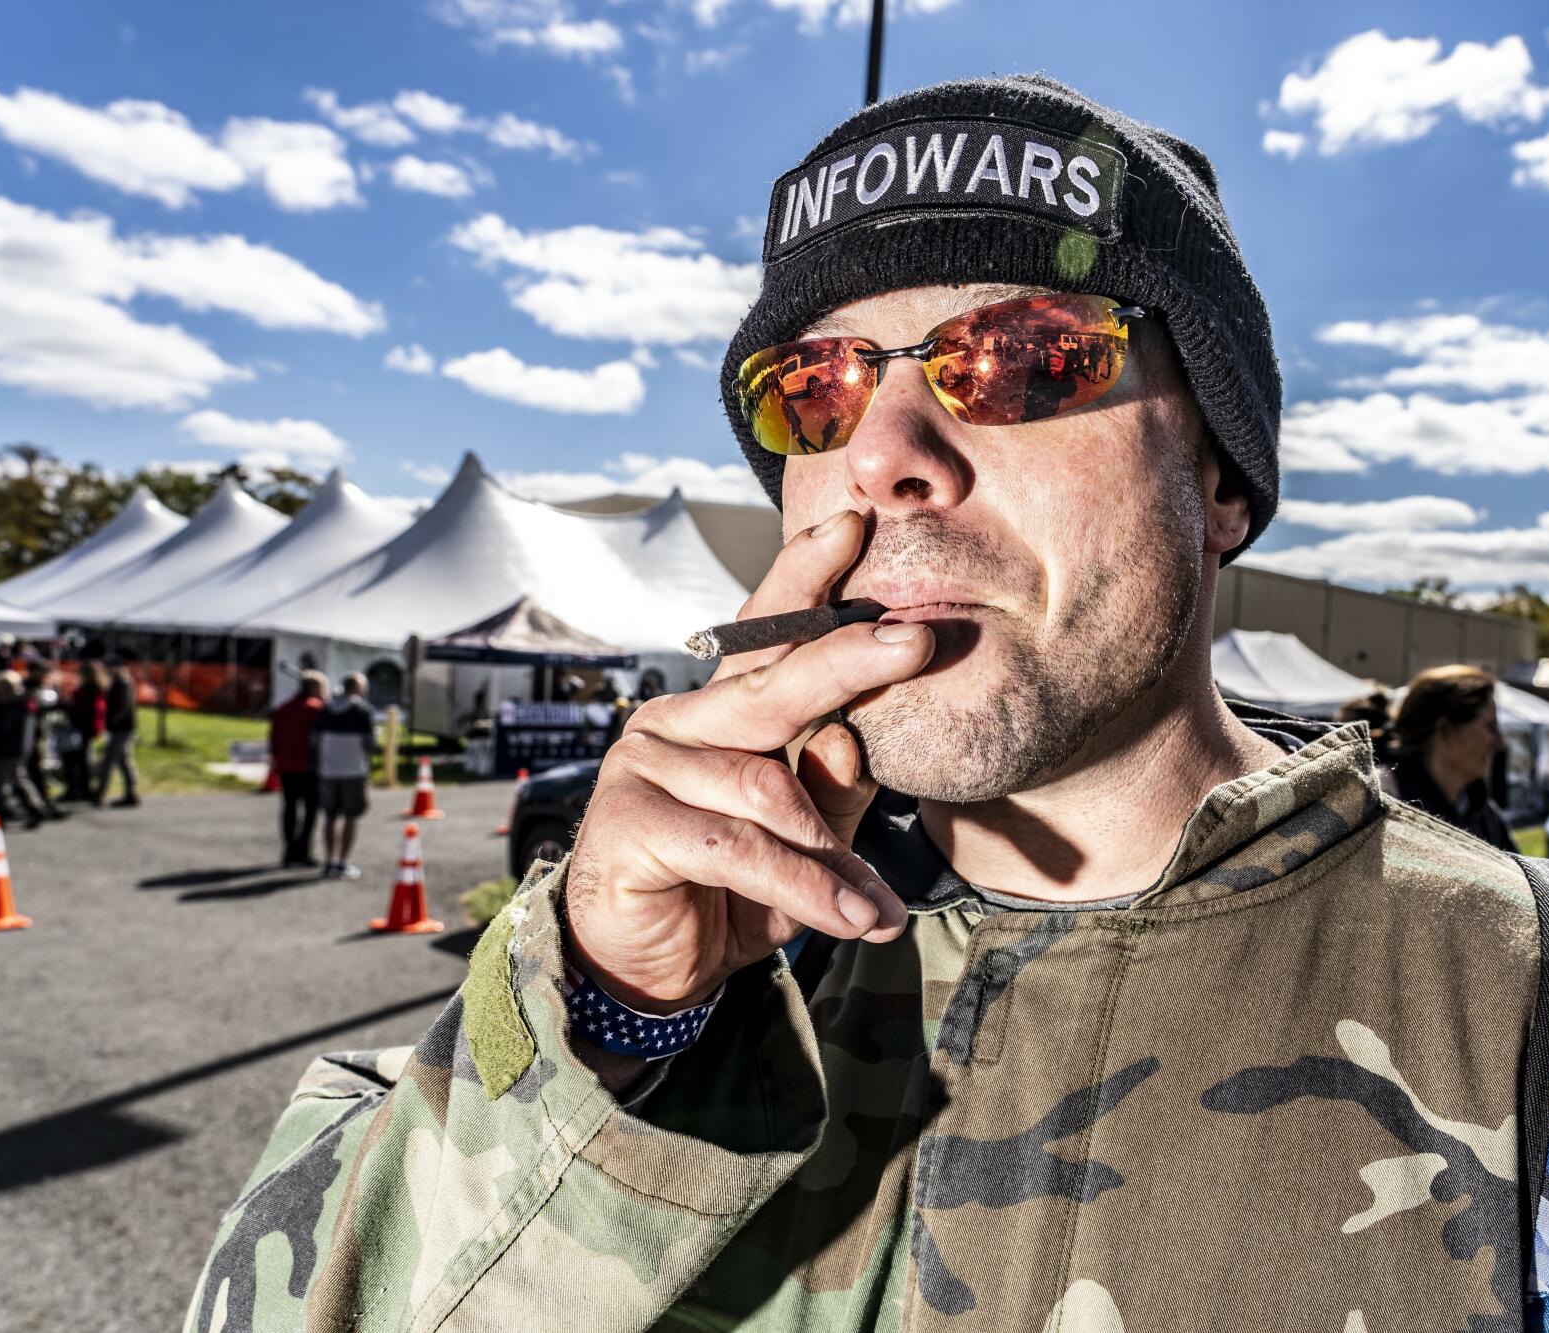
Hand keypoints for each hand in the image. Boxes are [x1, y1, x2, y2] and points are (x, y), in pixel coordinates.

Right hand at [563, 509, 929, 1013]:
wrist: (650, 969)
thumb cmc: (731, 891)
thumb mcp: (806, 840)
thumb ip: (834, 787)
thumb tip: (851, 736)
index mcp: (722, 711)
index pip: (767, 632)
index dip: (806, 577)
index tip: (854, 526)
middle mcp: (678, 722)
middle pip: (772, 682)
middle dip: (850, 660)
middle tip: (919, 641)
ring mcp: (645, 767)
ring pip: (766, 786)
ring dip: (832, 851)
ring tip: (877, 900)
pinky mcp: (629, 823)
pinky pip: (738, 846)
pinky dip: (803, 885)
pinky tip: (849, 915)